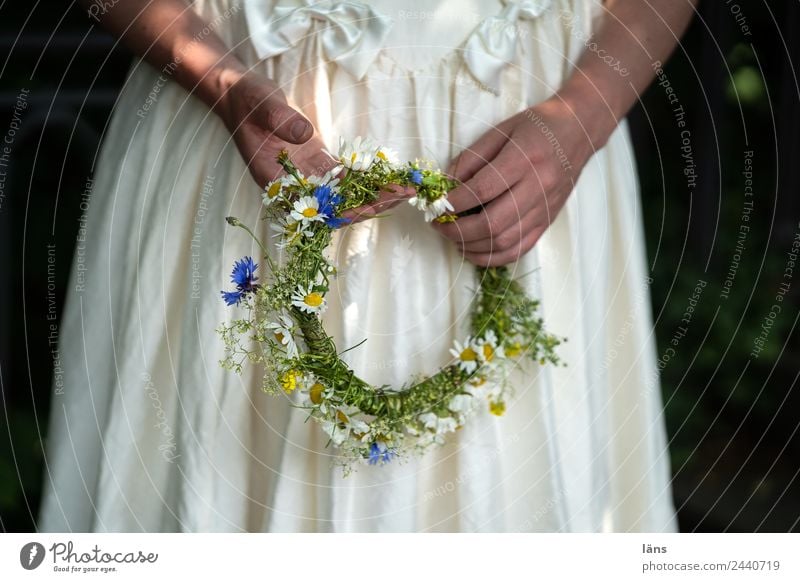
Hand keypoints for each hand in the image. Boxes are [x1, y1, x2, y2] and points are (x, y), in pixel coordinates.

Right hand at [216, 70, 410, 224]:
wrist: (240, 94)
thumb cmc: (247, 102)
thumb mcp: (262, 106)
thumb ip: (281, 121)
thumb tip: (304, 135)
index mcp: (275, 183)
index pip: (314, 208)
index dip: (344, 211)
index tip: (373, 208)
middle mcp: (293, 185)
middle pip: (335, 205)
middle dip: (369, 203)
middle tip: (402, 196)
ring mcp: (306, 175)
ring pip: (344, 193)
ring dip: (373, 193)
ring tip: (404, 189)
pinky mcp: (315, 162)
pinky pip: (343, 176)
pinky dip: (365, 177)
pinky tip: (388, 176)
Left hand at [433, 98, 597, 265]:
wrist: (579, 131)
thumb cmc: (536, 127)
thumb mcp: (500, 131)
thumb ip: (471, 159)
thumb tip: (445, 186)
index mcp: (524, 159)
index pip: (482, 190)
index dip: (454, 202)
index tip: (436, 205)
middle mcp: (538, 187)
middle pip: (493, 224)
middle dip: (458, 231)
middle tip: (439, 226)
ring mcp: (545, 209)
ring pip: (505, 242)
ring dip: (472, 247)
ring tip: (453, 238)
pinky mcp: (548, 222)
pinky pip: (519, 249)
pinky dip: (493, 257)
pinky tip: (475, 250)